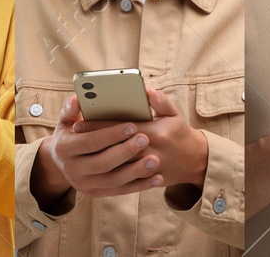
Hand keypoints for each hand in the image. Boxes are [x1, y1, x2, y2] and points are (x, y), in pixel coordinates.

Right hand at [37, 95, 161, 201]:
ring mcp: (84, 184)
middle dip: (125, 151)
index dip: (111, 135)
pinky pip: (120, 191)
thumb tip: (77, 99)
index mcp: (64, 148)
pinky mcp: (96, 193)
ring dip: (136, 171)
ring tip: (154, 160)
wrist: (61, 162)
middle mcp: (72, 169)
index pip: (90, 142)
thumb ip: (71, 109)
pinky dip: (140, 185)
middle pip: (102, 163)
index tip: (132, 126)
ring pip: (113, 180)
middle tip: (145, 140)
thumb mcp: (66, 120)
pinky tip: (156, 178)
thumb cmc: (70, 134)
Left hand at [76, 88, 208, 189]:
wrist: (194, 162)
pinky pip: (123, 179)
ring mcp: (147, 168)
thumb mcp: (174, 114)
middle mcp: (150, 151)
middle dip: (93, 141)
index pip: (120, 128)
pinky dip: (107, 171)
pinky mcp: (144, 180)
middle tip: (74, 134)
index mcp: (155, 132)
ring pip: (116, 165)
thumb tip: (146, 90)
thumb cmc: (179, 133)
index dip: (99, 125)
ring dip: (96, 156)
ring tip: (80, 150)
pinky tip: (94, 166)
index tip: (80, 122)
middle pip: (114, 146)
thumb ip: (160, 101)